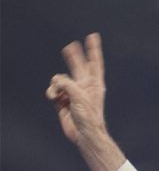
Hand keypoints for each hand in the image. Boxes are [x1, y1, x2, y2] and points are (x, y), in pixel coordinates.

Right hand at [45, 33, 124, 170]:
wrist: (84, 133)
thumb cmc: (89, 116)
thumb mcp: (79, 96)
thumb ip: (67, 84)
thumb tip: (57, 82)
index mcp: (94, 83)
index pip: (94, 62)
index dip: (93, 49)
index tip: (93, 36)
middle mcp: (84, 86)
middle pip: (77, 66)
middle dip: (73, 57)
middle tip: (70, 46)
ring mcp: (73, 92)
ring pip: (60, 79)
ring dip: (56, 85)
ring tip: (58, 95)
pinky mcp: (63, 100)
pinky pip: (53, 90)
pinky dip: (52, 93)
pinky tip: (54, 99)